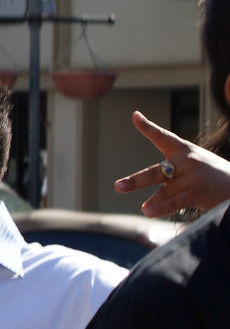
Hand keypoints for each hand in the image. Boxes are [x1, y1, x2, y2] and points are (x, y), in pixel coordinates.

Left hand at [114, 111, 229, 216]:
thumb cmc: (212, 175)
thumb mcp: (193, 165)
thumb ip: (170, 173)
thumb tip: (145, 197)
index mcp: (184, 150)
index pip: (163, 137)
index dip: (148, 127)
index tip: (135, 116)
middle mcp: (187, 161)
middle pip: (155, 172)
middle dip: (135, 181)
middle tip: (118, 186)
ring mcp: (192, 176)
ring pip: (164, 191)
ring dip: (153, 201)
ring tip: (144, 209)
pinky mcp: (197, 192)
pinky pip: (174, 202)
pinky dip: (160, 208)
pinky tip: (149, 212)